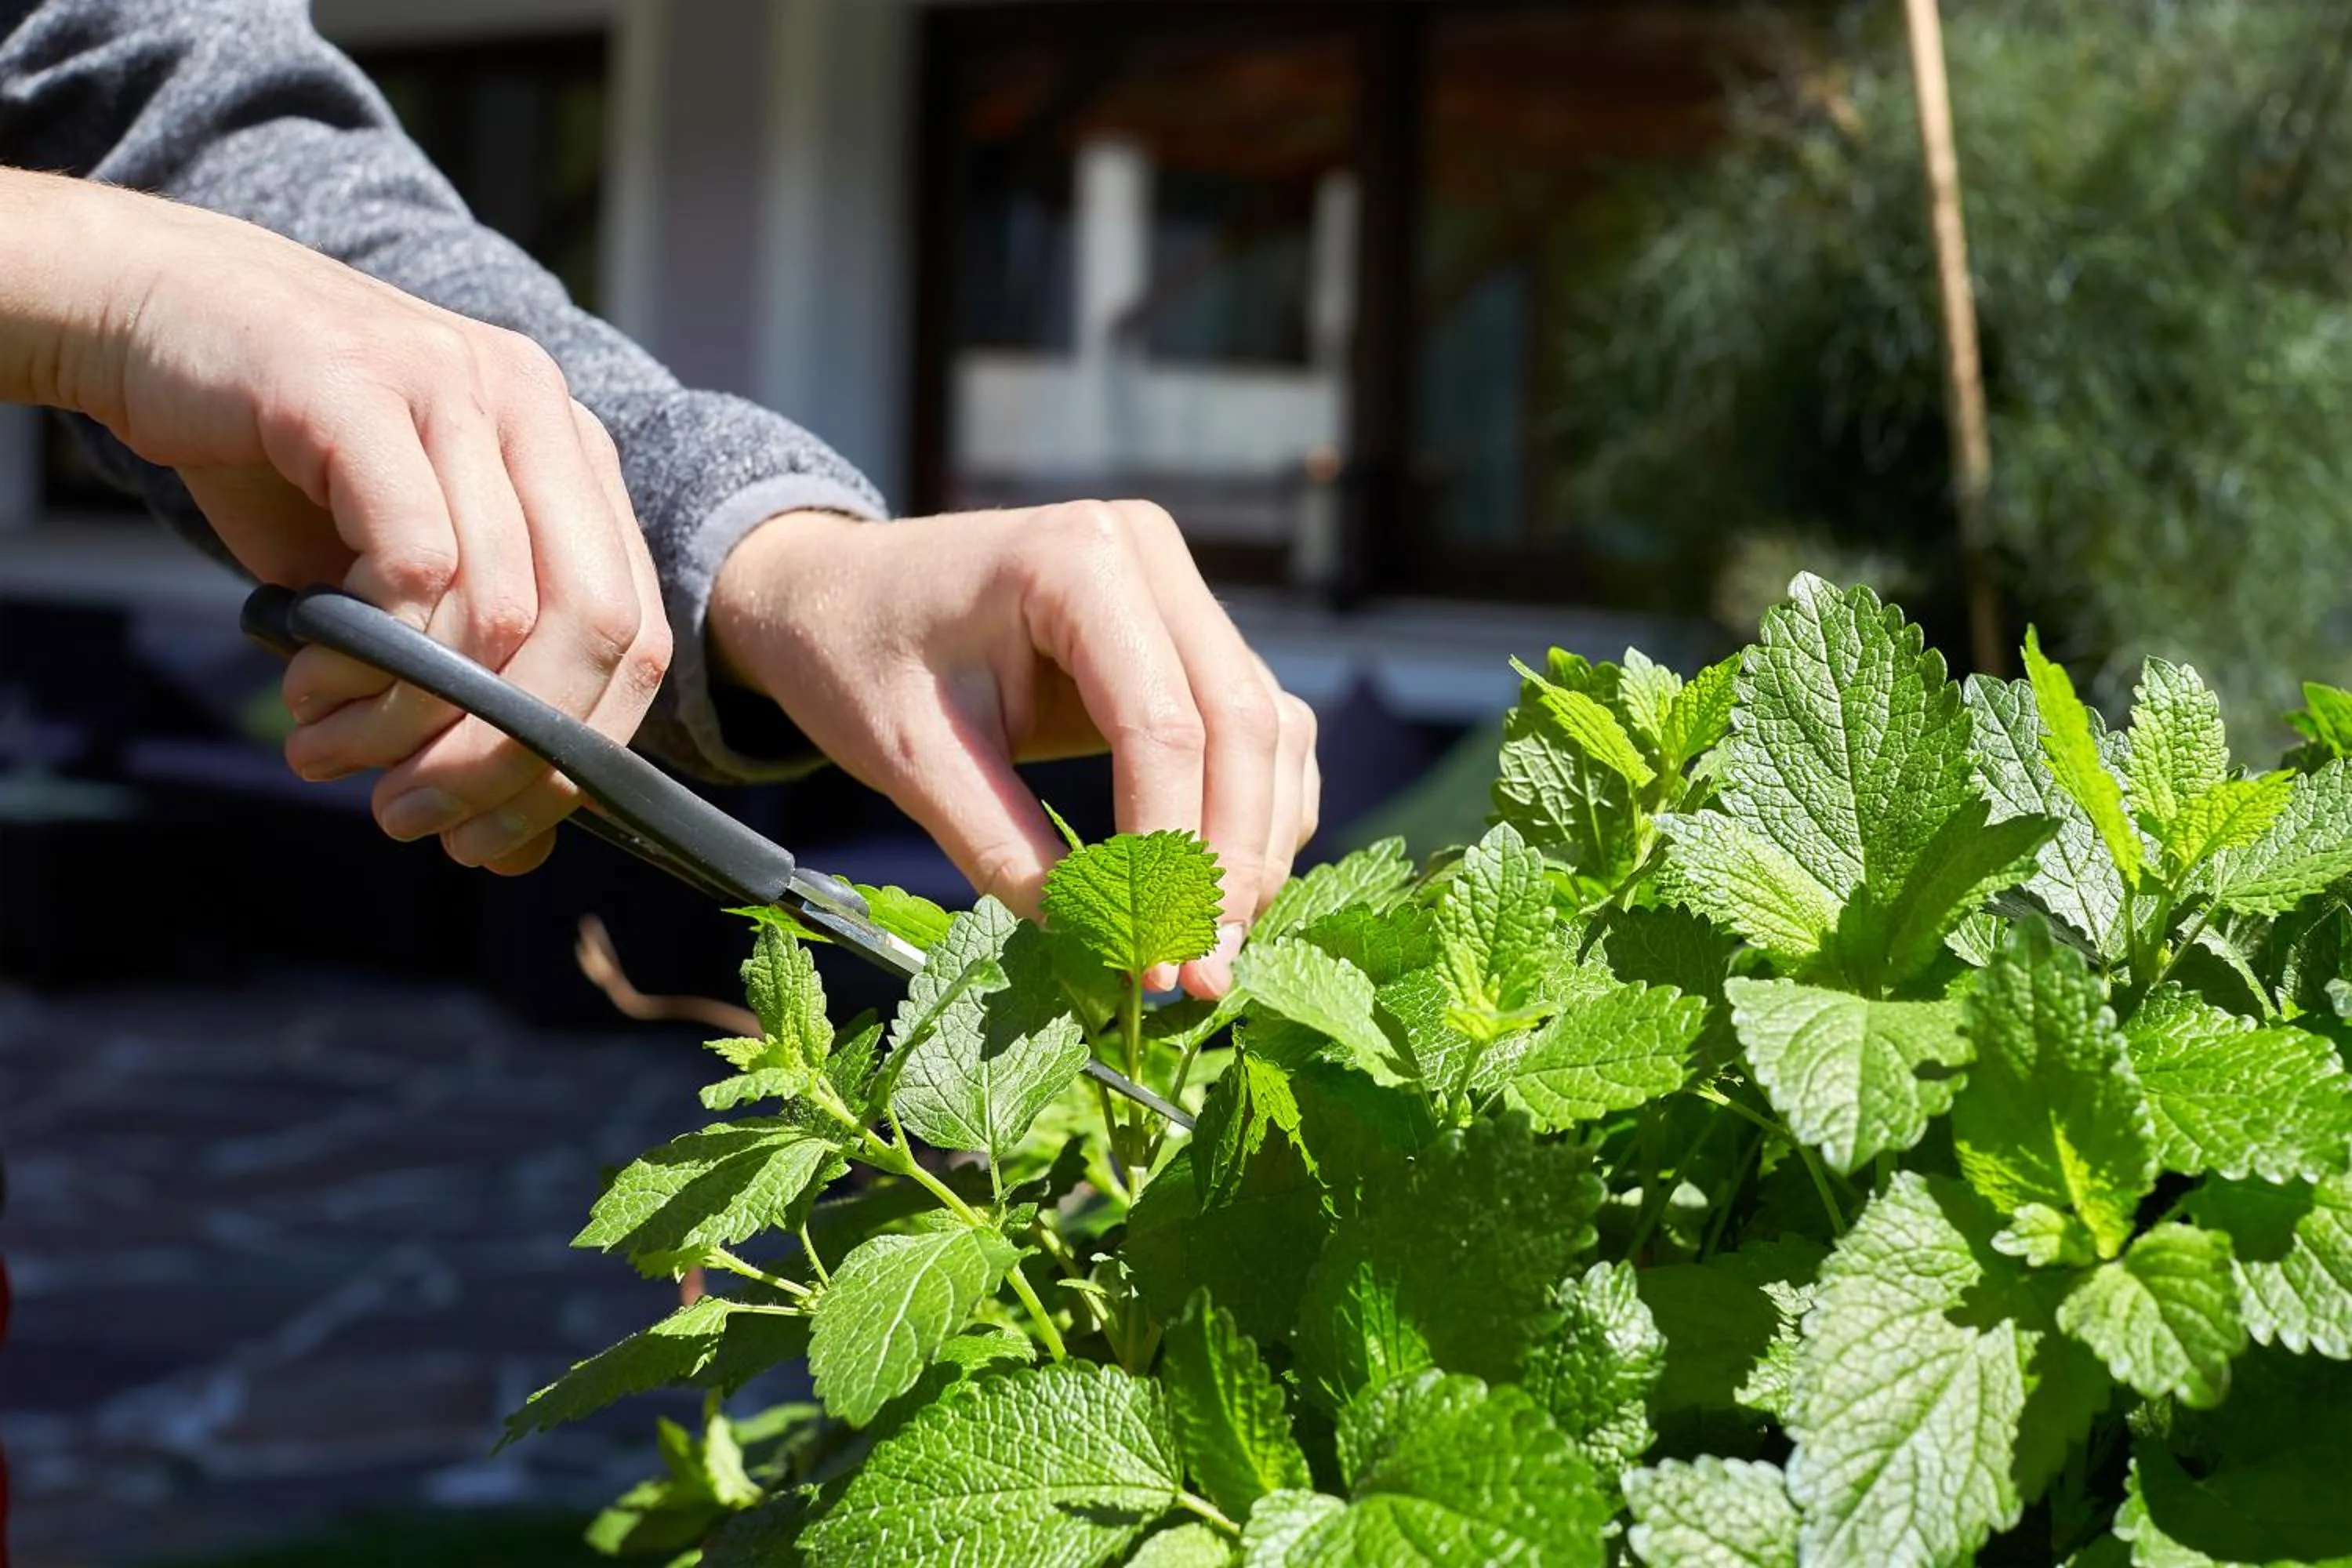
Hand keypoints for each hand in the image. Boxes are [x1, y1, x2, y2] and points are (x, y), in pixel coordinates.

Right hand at [33, 175, 669, 872]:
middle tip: (413, 815)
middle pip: (595, 631)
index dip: (578, 757)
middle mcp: (538, 412)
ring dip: (412, 718)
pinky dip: (374, 649)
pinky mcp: (364, 385)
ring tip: (329, 748)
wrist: (155, 310)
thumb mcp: (393, 589)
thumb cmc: (283, 463)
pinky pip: (415, 555)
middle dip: (511, 757)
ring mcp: (458, 387)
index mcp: (573, 457)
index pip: (636, 636)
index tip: (491, 838)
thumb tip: (516, 849)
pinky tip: (311, 678)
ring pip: (501, 611)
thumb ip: (465, 690)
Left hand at [709, 502, 1320, 997]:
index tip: (1156, 956)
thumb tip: (1096, 943)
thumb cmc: (857, 655)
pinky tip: (1225, 893)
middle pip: (1241, 725)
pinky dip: (1256, 813)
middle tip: (1204, 975)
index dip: (1172, 851)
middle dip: (1230, 864)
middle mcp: (1150, 557)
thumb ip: (1001, 846)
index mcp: (1076, 559)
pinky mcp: (1190, 635)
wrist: (836, 592)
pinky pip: (1260, 729)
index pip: (1163, 724)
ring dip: (1255, 847)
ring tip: (1213, 952)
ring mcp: (1179, 590)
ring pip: (1269, 730)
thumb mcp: (909, 756)